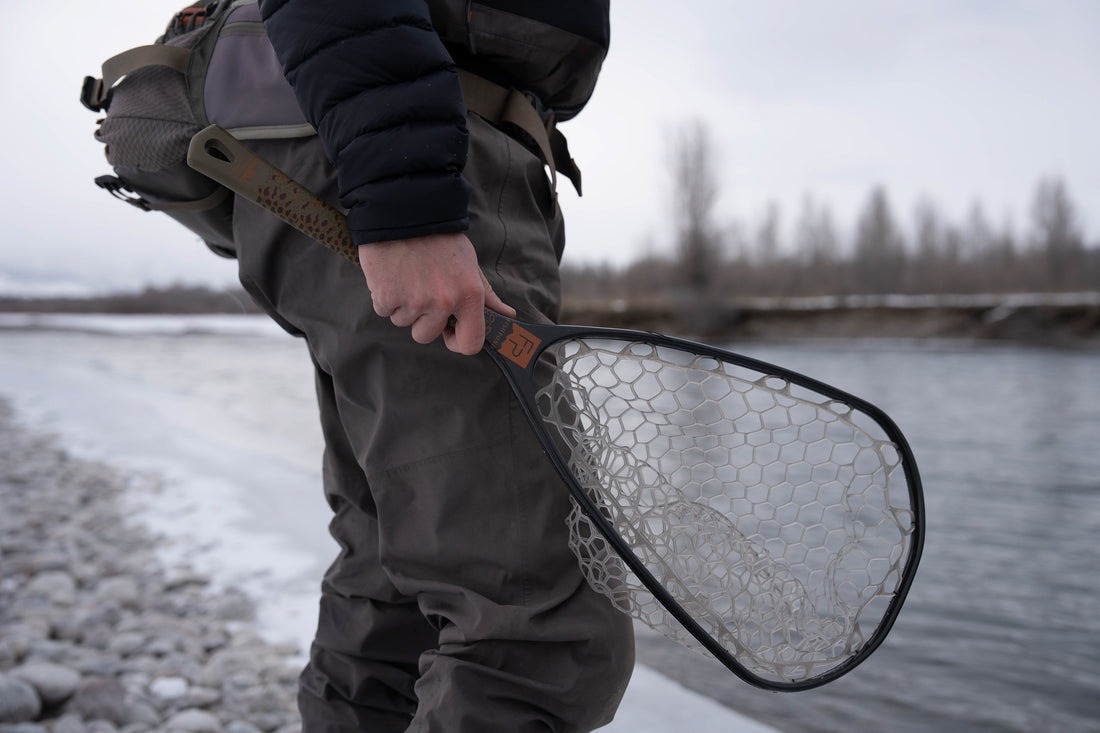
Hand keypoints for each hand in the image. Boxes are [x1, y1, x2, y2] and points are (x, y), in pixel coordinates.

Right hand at [359, 232, 515, 354]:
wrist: (404, 210)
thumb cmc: (439, 238)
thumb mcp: (470, 264)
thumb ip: (486, 295)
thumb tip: (507, 315)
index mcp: (469, 296)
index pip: (470, 344)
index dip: (458, 341)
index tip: (450, 331)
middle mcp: (443, 302)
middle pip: (427, 336)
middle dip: (422, 320)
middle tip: (421, 290)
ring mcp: (414, 302)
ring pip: (403, 322)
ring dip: (403, 306)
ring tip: (407, 277)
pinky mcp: (387, 297)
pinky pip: (384, 310)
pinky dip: (385, 297)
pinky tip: (392, 274)